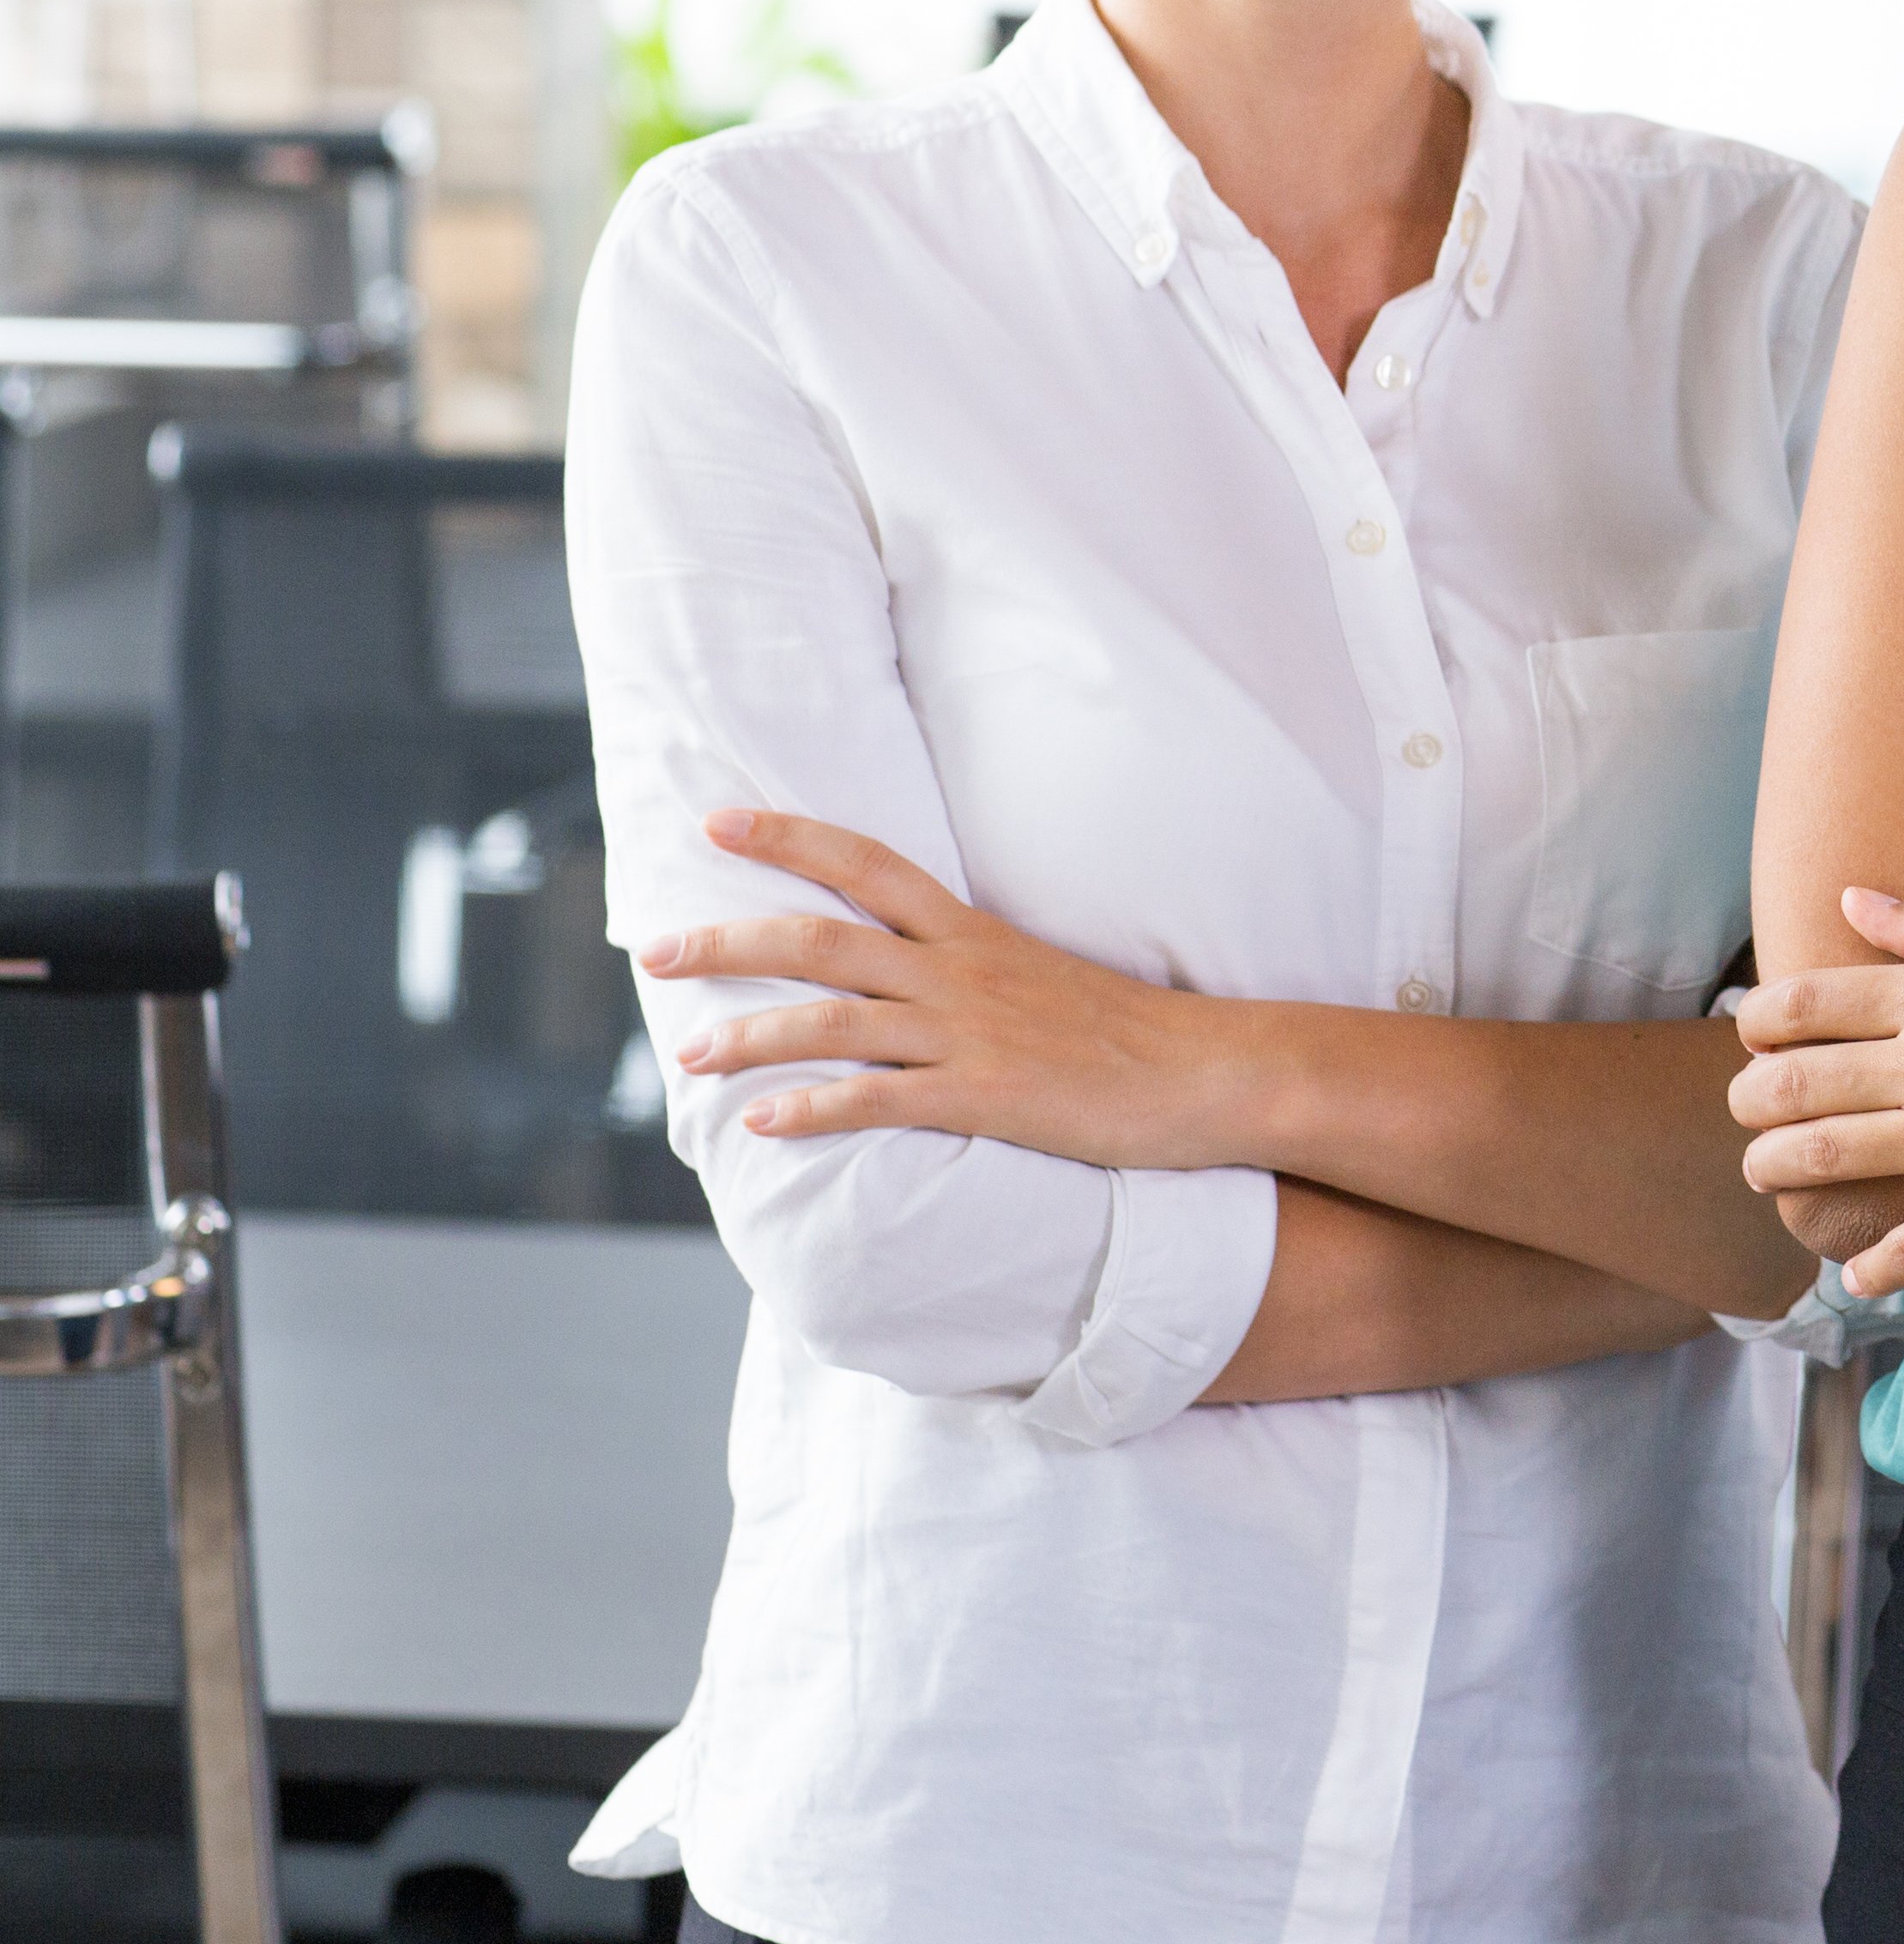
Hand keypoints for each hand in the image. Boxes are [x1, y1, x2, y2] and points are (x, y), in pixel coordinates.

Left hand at [643, 810, 1246, 1165]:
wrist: (1208, 1072)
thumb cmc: (1130, 1032)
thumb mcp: (1043, 976)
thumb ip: (972, 972)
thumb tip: (909, 981)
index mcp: (973, 934)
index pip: (868, 862)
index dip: (789, 836)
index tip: (719, 820)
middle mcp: (960, 973)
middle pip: (822, 938)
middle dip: (729, 940)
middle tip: (655, 947)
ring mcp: (971, 1035)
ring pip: (834, 1021)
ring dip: (749, 1034)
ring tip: (689, 1054)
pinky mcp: (986, 1096)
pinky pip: (880, 1102)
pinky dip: (814, 1109)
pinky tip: (765, 1124)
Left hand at [1729, 889, 1903, 1296]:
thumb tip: (1850, 901)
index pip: (1797, 1007)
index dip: (1757, 1027)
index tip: (1755, 1043)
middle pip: (1788, 1089)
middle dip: (1751, 1107)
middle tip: (1753, 1120)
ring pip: (1824, 1164)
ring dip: (1779, 1175)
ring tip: (1775, 1183)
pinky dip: (1872, 1268)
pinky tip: (1859, 1276)